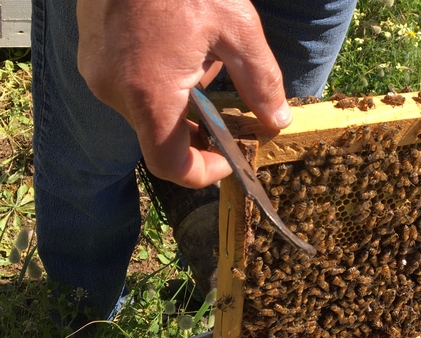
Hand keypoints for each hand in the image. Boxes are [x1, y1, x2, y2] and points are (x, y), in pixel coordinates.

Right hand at [76, 0, 292, 187]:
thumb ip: (260, 81)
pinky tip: (179, 51)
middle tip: (230, 112)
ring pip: (147, 112)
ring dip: (179, 104)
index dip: (204, 173)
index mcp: (150, 93)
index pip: (171, 165)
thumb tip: (277, 120)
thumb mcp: (237, 29)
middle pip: (162, 137)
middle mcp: (115, 91)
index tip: (230, 160)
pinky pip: (130, 88)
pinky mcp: (92, 55)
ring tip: (204, 66)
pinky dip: (159, 85)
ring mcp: (98, 72)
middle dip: (199, 130)